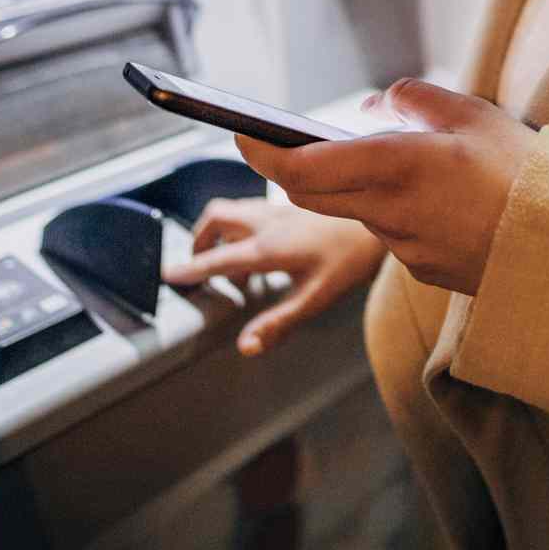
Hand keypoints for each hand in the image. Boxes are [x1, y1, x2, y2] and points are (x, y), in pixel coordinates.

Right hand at [160, 198, 384, 355]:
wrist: (379, 215)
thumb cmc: (350, 259)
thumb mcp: (315, 299)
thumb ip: (277, 324)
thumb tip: (245, 347)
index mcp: (268, 248)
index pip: (217, 260)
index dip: (190, 269)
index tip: (169, 276)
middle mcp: (266, 222)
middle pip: (215, 218)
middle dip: (198, 240)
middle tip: (196, 264)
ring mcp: (277, 207)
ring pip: (232, 209)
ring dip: (219, 231)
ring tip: (230, 263)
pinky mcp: (289, 202)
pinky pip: (251, 209)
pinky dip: (241, 226)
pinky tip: (260, 249)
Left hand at [232, 78, 537, 296]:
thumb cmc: (525, 173)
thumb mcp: (472, 113)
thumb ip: (411, 100)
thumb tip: (370, 110)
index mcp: (398, 166)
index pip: (302, 166)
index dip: (262, 151)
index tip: (241, 132)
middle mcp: (389, 212)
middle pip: (312, 193)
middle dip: (293, 168)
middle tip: (291, 140)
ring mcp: (402, 248)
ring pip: (355, 211)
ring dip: (356, 187)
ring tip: (404, 161)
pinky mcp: (420, 269)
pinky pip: (389, 233)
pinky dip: (394, 211)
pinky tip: (437, 199)